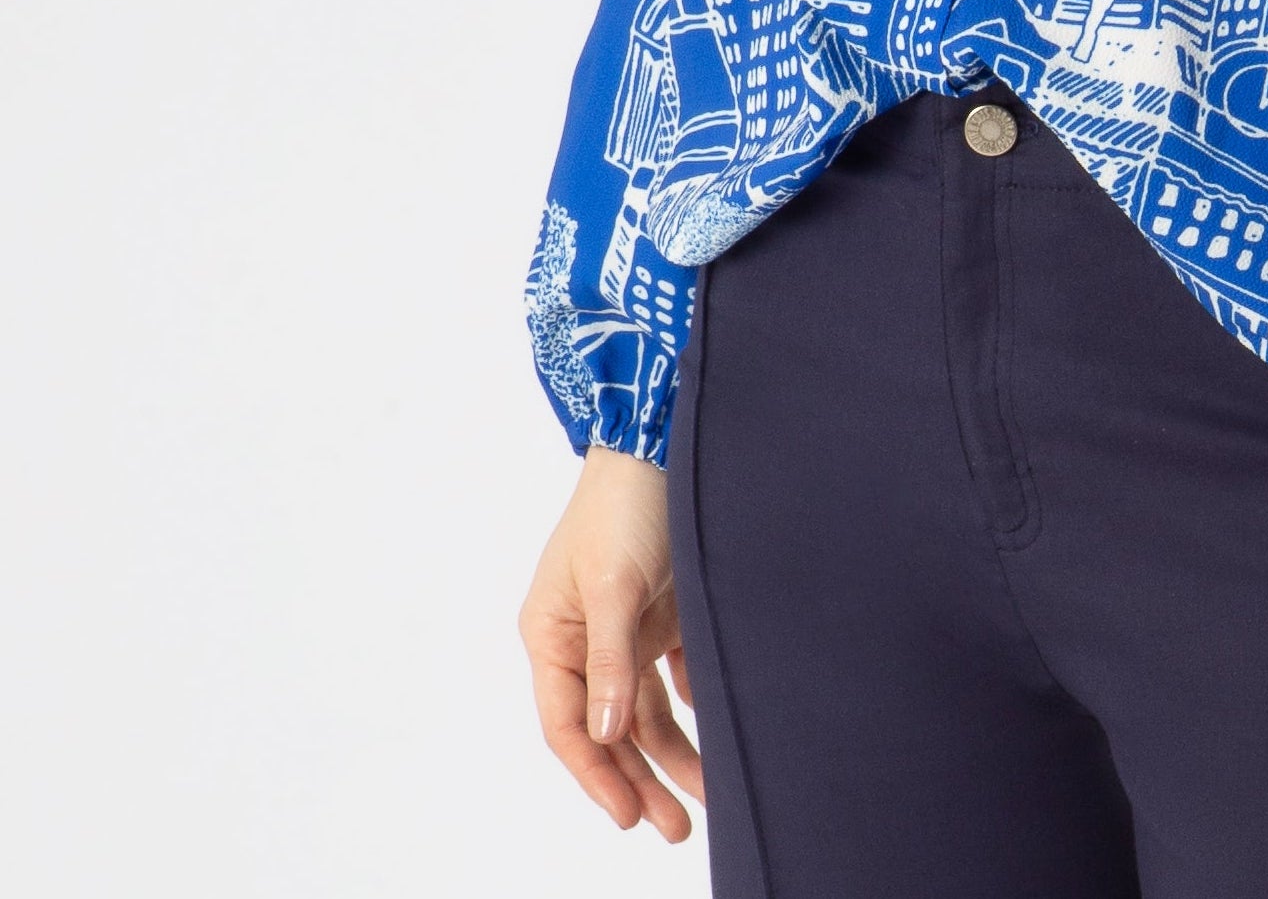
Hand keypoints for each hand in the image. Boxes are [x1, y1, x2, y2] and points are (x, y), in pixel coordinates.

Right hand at [519, 445, 705, 839]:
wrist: (662, 441)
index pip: (569, 726)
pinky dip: (692, 705)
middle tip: (676, 826)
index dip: (597, 775)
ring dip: (672, 752)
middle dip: (640, 779)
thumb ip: (611, 661)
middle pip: (610, 729)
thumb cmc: (623, 507)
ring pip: (645, 711)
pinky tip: (716, 731)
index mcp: (551, 636)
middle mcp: (583, 641)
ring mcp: (624, 630)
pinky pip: (674, 677)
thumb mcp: (614, 585)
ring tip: (705, 797)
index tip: (629, 817)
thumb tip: (608, 735)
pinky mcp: (661, 614)